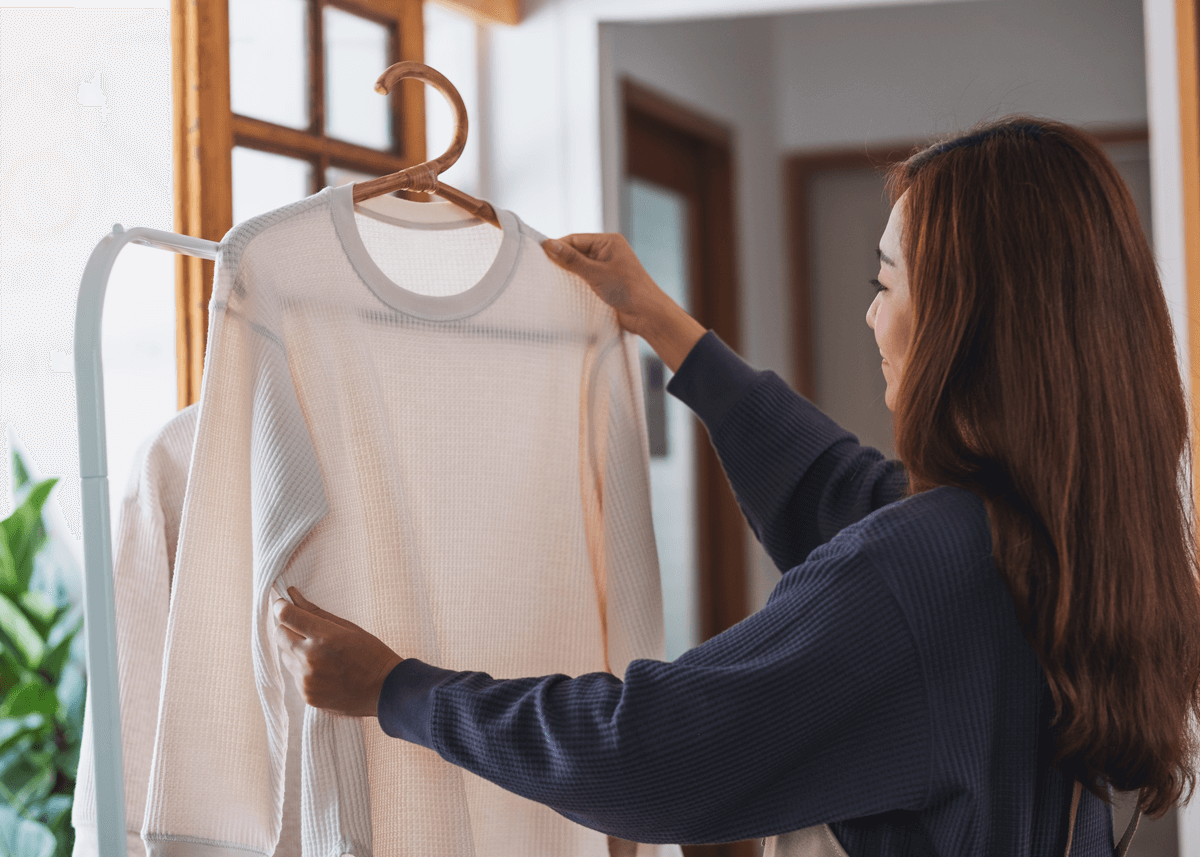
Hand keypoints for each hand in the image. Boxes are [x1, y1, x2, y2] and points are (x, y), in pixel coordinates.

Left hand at [272, 587, 403, 717]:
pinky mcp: (307, 695)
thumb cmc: (371, 653)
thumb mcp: (348, 627)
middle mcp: (311, 659)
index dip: (281, 607)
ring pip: (285, 656)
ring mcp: (307, 680)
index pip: (287, 616)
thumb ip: (316, 612)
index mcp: (325, 637)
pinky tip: (323, 670)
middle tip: (302, 628)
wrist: (385, 690)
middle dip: (287, 627)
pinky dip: (303, 670)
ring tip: (318, 653)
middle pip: (279, 635)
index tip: (283, 605)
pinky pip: (294, 676)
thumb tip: (291, 594)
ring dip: (295, 650)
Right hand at [542, 233, 667, 337]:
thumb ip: (572, 260)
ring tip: (552, 282)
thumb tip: (549, 245)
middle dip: (562, 261)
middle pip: (576, 252)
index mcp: (609, 241)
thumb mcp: (596, 273)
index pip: (575, 239)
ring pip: (579, 266)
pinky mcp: (606, 282)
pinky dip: (576, 283)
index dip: (557, 247)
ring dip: (568, 274)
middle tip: (542, 271)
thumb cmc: (628, 290)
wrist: (648, 315)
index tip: (539, 256)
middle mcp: (608, 251)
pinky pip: (585, 278)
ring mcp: (607, 267)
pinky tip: (566, 290)